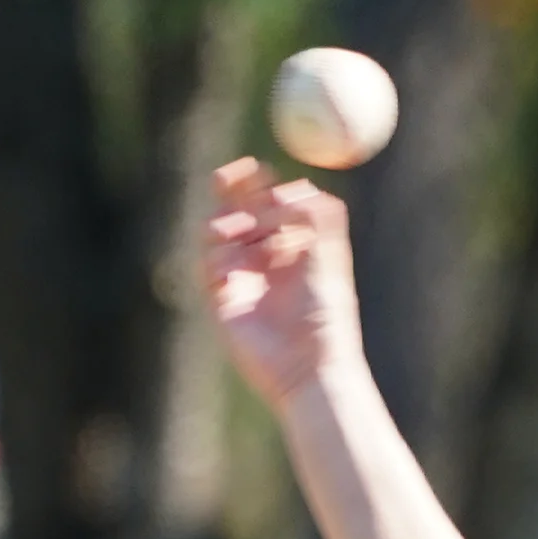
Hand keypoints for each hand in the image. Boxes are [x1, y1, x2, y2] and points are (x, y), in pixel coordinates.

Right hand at [203, 158, 365, 410]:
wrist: (311, 367)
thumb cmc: (327, 317)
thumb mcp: (330, 257)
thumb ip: (318, 217)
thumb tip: (295, 186)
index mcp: (290, 242)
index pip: (267, 198)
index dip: (258, 181)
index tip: (258, 171)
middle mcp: (263, 255)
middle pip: (236, 206)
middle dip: (230, 188)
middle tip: (227, 178)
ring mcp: (240, 275)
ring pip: (217, 231)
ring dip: (226, 224)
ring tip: (243, 234)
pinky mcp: (222, 299)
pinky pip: (207, 264)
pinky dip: (217, 258)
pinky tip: (234, 270)